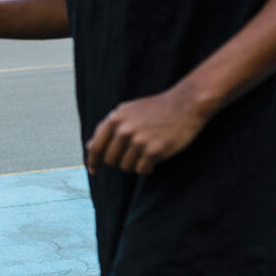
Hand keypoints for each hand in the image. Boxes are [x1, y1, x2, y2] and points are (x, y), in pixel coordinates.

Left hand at [84, 84, 210, 176]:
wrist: (186, 104)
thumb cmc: (156, 108)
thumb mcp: (128, 111)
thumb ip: (109, 128)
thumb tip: (89, 146)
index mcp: (115, 118)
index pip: (96, 146)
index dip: (93, 161)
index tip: (93, 170)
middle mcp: (124, 130)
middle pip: (110, 160)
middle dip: (119, 162)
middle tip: (132, 156)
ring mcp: (138, 141)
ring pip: (126, 167)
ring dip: (134, 165)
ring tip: (146, 153)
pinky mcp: (154, 151)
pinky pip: (142, 170)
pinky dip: (147, 169)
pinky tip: (153, 160)